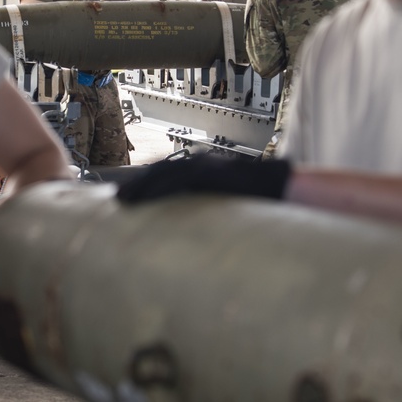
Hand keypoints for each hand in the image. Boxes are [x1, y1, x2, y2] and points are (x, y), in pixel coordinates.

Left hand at [116, 154, 291, 203]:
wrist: (284, 188)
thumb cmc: (257, 202)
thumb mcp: (224, 207)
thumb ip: (206, 214)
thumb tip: (192, 237)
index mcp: (203, 172)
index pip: (167, 176)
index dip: (145, 185)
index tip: (125, 199)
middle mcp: (202, 164)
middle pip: (161, 172)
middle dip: (138, 185)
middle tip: (117, 200)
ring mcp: (207, 166)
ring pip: (166, 173)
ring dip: (143, 186)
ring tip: (125, 200)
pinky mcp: (213, 173)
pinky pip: (183, 178)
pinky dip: (162, 187)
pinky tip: (147, 197)